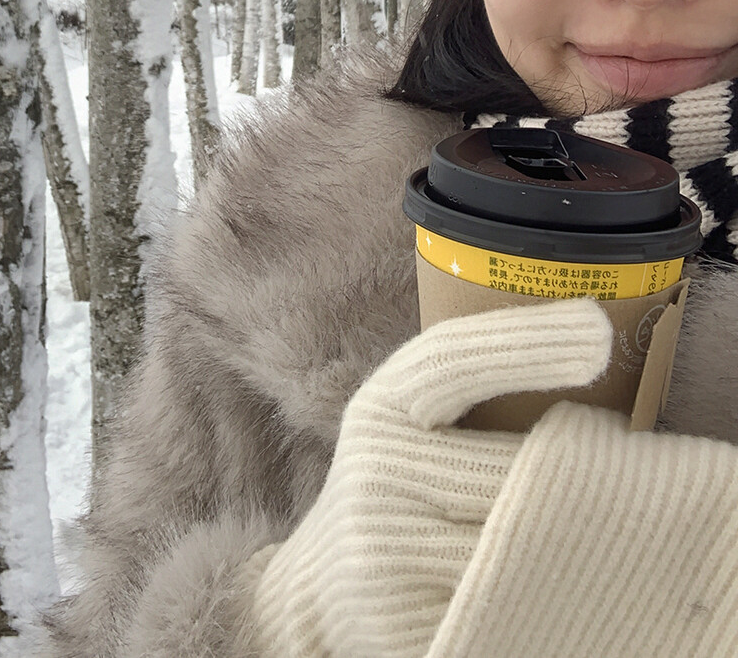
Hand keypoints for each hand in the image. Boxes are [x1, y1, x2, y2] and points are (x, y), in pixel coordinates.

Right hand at [248, 298, 612, 657]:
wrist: (322, 585)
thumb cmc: (389, 481)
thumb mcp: (403, 417)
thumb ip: (464, 389)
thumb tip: (582, 342)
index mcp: (378, 410)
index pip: (453, 361)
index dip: (526, 343)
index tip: (598, 329)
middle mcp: (376, 474)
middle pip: (511, 466)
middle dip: (577, 465)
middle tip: (630, 457)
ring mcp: (388, 554)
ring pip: (519, 542)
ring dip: (569, 530)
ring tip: (603, 519)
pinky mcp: (408, 621)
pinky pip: (506, 604)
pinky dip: (542, 590)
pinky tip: (557, 578)